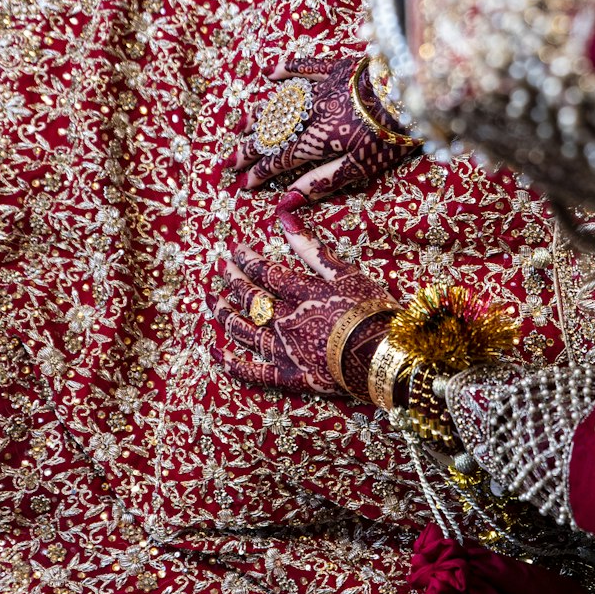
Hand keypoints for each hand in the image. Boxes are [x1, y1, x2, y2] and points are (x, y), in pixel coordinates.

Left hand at [211, 217, 395, 396]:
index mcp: (299, 293)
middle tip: (220, 267)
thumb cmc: (371, 311)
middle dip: (232, 280)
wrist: (382, 356)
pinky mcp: (288, 375)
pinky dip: (231, 362)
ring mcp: (283, 349)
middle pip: (250, 297)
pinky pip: (252, 371)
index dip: (247, 259)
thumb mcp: (345, 273)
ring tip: (212, 302)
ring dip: (224, 314)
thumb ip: (311, 248)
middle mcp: (283, 319)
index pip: (264, 272)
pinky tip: (215, 352)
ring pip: (243, 329)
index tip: (235, 249)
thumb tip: (284, 218)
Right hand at [230, 51, 417, 203]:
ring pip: (279, 102)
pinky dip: (283, 69)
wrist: (412, 93)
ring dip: (257, 115)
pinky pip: (302, 66)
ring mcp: (320, 88)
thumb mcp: (359, 169)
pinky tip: (268, 73)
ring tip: (239, 126)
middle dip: (248, 148)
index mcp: (317, 140)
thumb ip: (321, 181)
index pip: (279, 159)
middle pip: (272, 133)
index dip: (259, 173)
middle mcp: (310, 113)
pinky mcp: (334, 68)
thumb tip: (286, 200)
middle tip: (229, 160)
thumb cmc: (390, 137)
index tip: (241, 183)